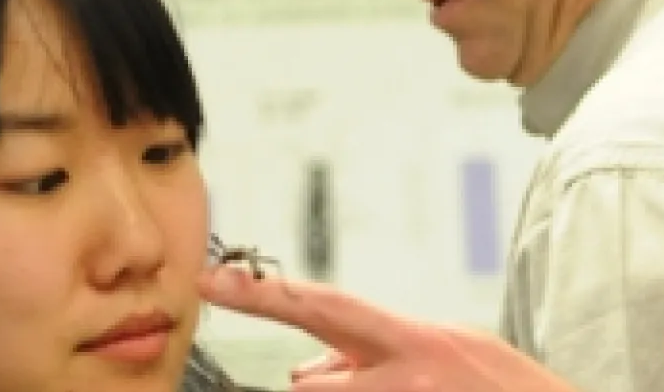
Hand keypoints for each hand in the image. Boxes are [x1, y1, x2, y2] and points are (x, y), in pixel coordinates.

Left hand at [199, 267, 575, 391]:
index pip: (325, 309)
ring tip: (414, 391)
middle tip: (362, 385)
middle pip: (314, 386)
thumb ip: (382, 356)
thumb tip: (309, 373)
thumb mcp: (452, 355)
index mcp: (419, 342)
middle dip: (323, 389)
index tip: (212, 282)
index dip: (263, 295)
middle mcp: (408, 378)